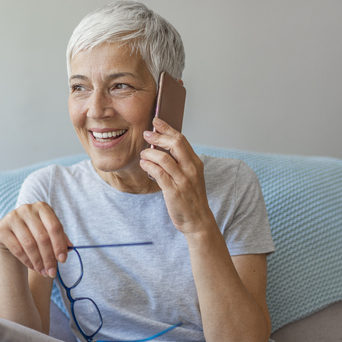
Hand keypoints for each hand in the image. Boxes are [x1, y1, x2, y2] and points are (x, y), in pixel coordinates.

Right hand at [0, 202, 70, 277]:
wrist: (11, 237)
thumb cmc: (34, 235)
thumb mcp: (48, 234)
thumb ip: (60, 239)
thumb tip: (70, 248)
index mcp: (42, 207)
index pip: (54, 227)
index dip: (59, 245)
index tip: (63, 260)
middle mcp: (27, 209)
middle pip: (42, 237)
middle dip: (49, 258)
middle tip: (52, 272)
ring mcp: (12, 217)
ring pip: (29, 244)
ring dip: (39, 262)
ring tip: (44, 272)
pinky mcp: (1, 229)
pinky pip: (17, 249)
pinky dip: (27, 261)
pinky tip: (33, 267)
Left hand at [139, 118, 213, 235]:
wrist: (198, 220)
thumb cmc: (191, 198)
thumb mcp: (191, 176)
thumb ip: (180, 162)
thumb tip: (164, 147)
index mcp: (195, 163)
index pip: (181, 139)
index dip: (168, 128)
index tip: (156, 121)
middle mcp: (191, 169)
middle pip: (175, 144)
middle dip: (158, 136)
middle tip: (146, 134)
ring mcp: (183, 180)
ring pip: (164, 158)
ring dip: (149, 153)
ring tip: (143, 154)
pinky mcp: (173, 191)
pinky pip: (158, 173)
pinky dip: (148, 166)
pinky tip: (144, 164)